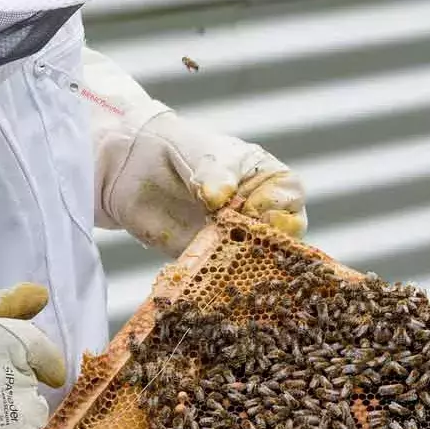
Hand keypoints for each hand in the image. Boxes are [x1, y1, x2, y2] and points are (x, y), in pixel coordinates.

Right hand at [0, 283, 103, 428]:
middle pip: (34, 387)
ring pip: (33, 416)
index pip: (40, 350)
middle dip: (13, 394)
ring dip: (15, 421)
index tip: (33, 372)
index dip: (38, 363)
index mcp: (0, 332)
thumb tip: (41, 294)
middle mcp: (12, 366)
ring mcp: (8, 407)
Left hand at [81, 47, 306, 256]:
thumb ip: (216, 174)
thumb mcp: (206, 154)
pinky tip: (208, 273)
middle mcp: (261, 213)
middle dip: (266, 241)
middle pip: (282, 236)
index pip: (290, 199)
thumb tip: (218, 198)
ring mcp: (238, 239)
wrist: (139, 167)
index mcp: (270, 181)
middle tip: (240, 237)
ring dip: (244, 263)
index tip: (249, 208)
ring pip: (257, 260)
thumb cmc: (183, 150)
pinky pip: (225, 275)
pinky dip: (220, 278)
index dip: (276, 208)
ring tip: (221, 256)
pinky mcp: (213, 260)